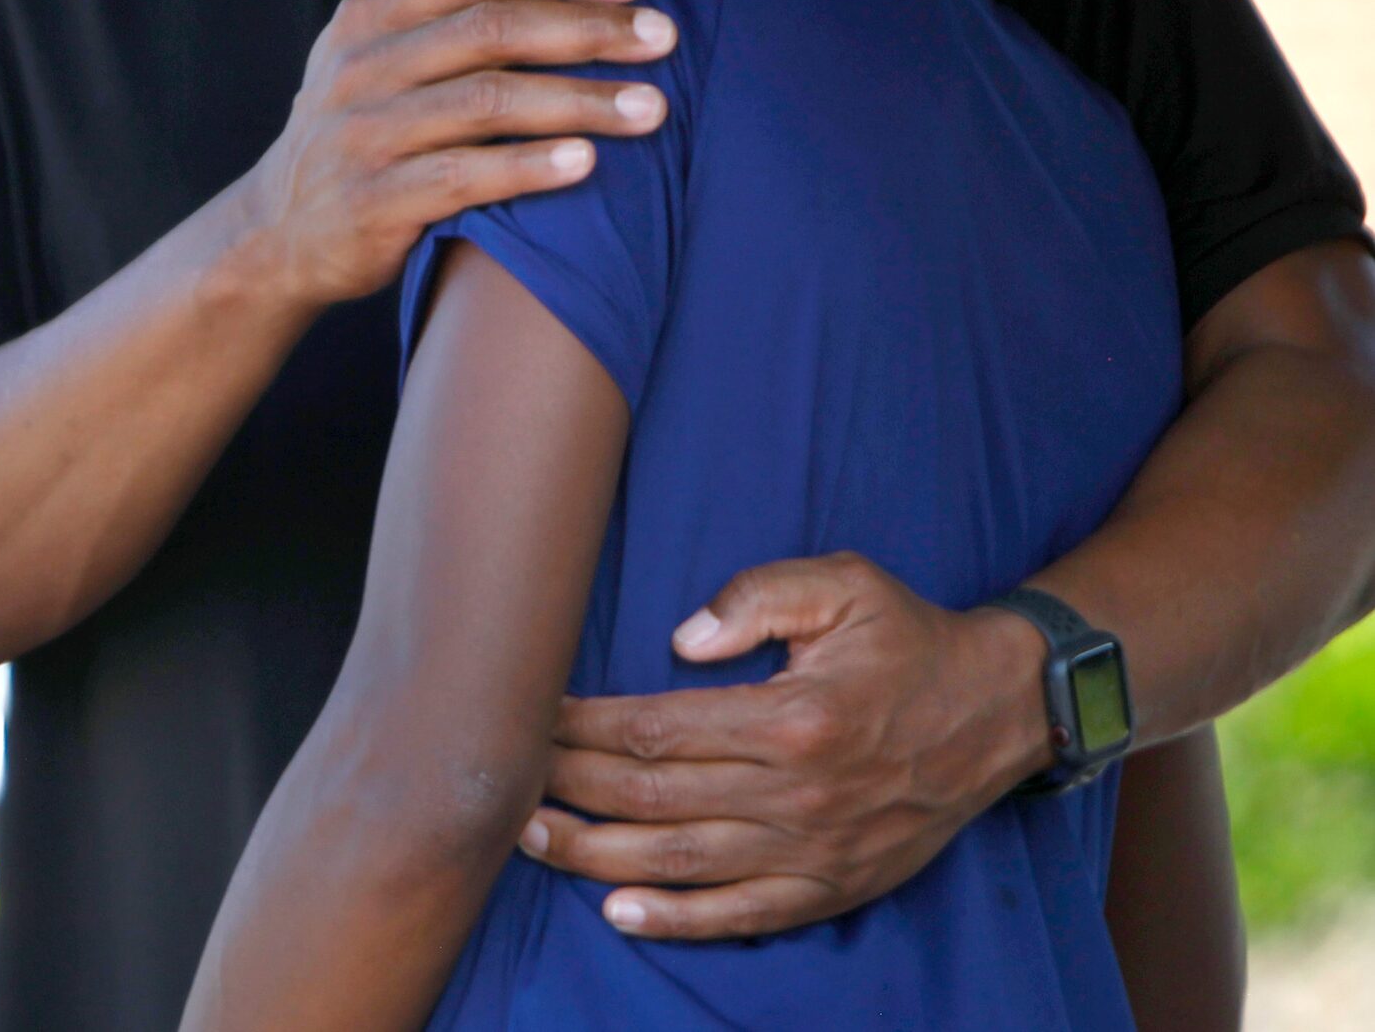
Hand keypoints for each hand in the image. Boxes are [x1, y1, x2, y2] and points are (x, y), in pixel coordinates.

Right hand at [249, 0, 677, 307]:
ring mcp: (364, 134)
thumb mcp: (363, 36)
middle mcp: (363, 65)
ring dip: (579, 102)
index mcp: (370, 14)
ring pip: (487, 103)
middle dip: (588, 30)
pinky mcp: (373, 202)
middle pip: (492, 30)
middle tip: (663, 36)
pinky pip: (463, 178)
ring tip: (651, 107)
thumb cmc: (349, 123)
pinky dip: (529, 168)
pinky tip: (588, 163)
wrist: (279, 233)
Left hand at [525, 554, 1050, 939]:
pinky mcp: (830, 887)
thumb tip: (681, 639)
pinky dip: (675, 919)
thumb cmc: (906, 637)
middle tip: (507, 780)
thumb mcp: (842, 584)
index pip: (658, 728)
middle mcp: (797, 794)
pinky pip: (740, 914)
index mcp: (792, 717)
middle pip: (654, 797)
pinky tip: (617, 911)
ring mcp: (813, 850)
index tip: (535, 714)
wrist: (995, 710)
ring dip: (597, 856)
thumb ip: (758, 596)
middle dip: (571, 789)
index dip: (585, 726)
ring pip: (682, 863)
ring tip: (534, 839)